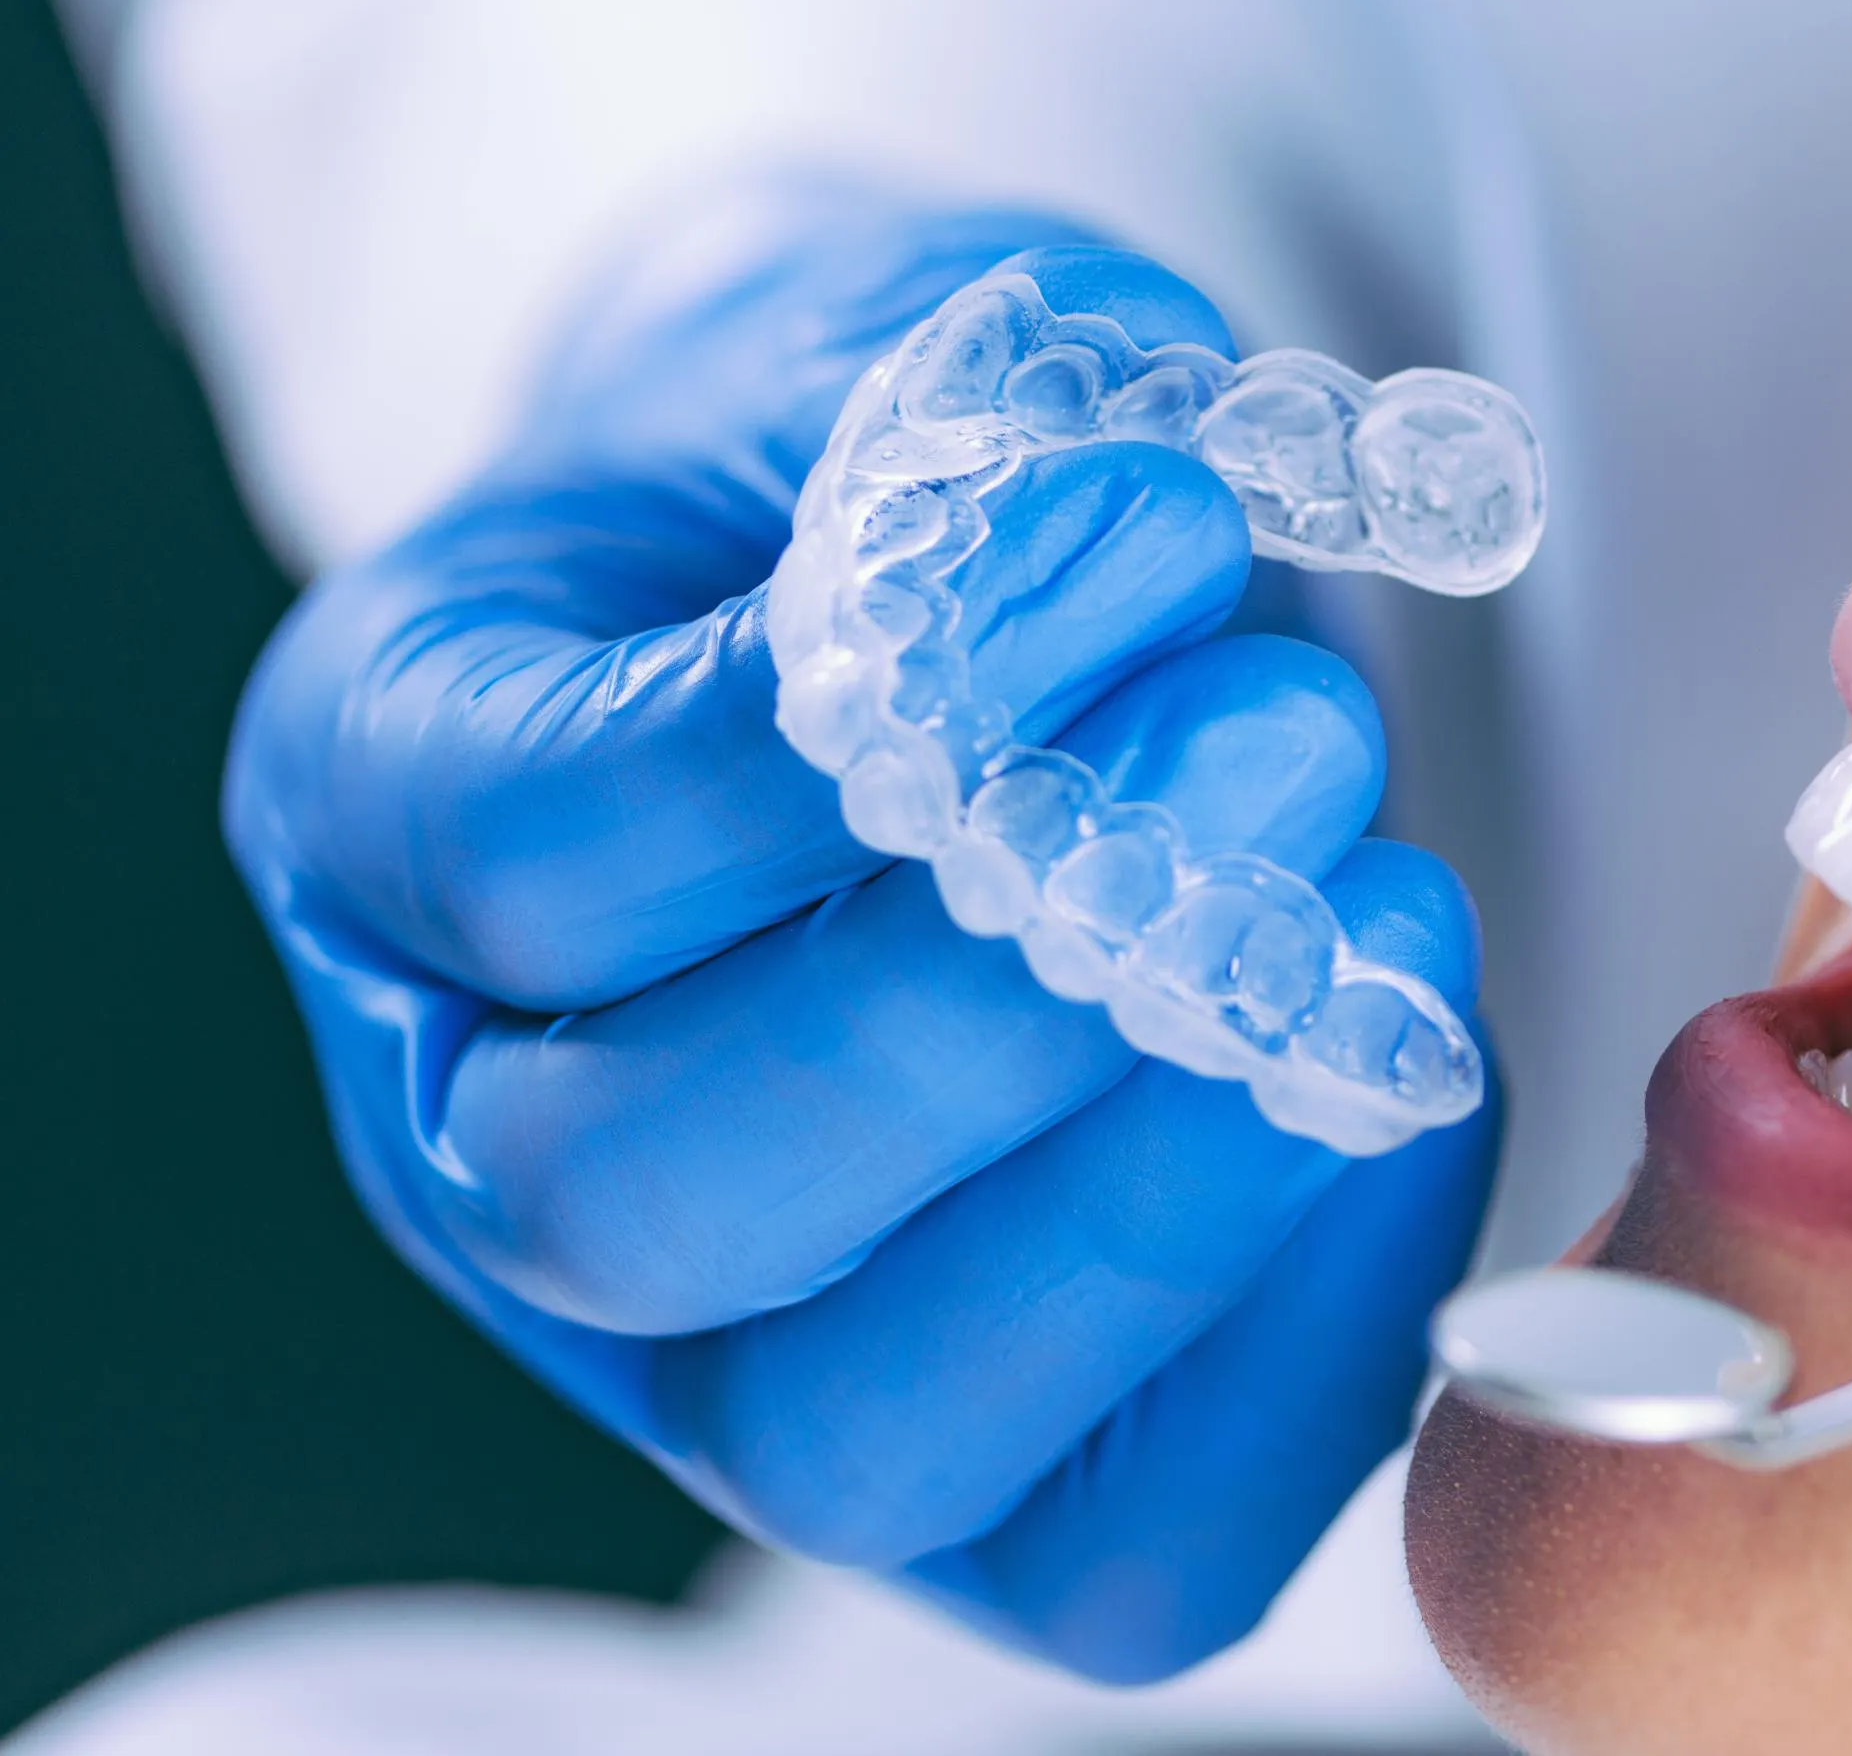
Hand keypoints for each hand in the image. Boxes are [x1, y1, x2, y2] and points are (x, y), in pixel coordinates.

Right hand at [223, 201, 1499, 1680]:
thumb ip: (968, 434)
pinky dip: (1311, 1330)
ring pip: (857, 1436)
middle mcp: (482, 1138)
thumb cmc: (901, 479)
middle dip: (996, 983)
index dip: (838, 731)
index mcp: (391, 811)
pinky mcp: (958, 1481)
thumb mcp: (893, 354)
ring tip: (1386, 904)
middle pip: (645, 1195)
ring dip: (1159, 1182)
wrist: (969, 630)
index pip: (539, 853)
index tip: (1151, 529)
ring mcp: (697, 1356)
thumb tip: (1123, 532)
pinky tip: (1419, 1064)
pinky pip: (1124, 1539)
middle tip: (1289, 734)